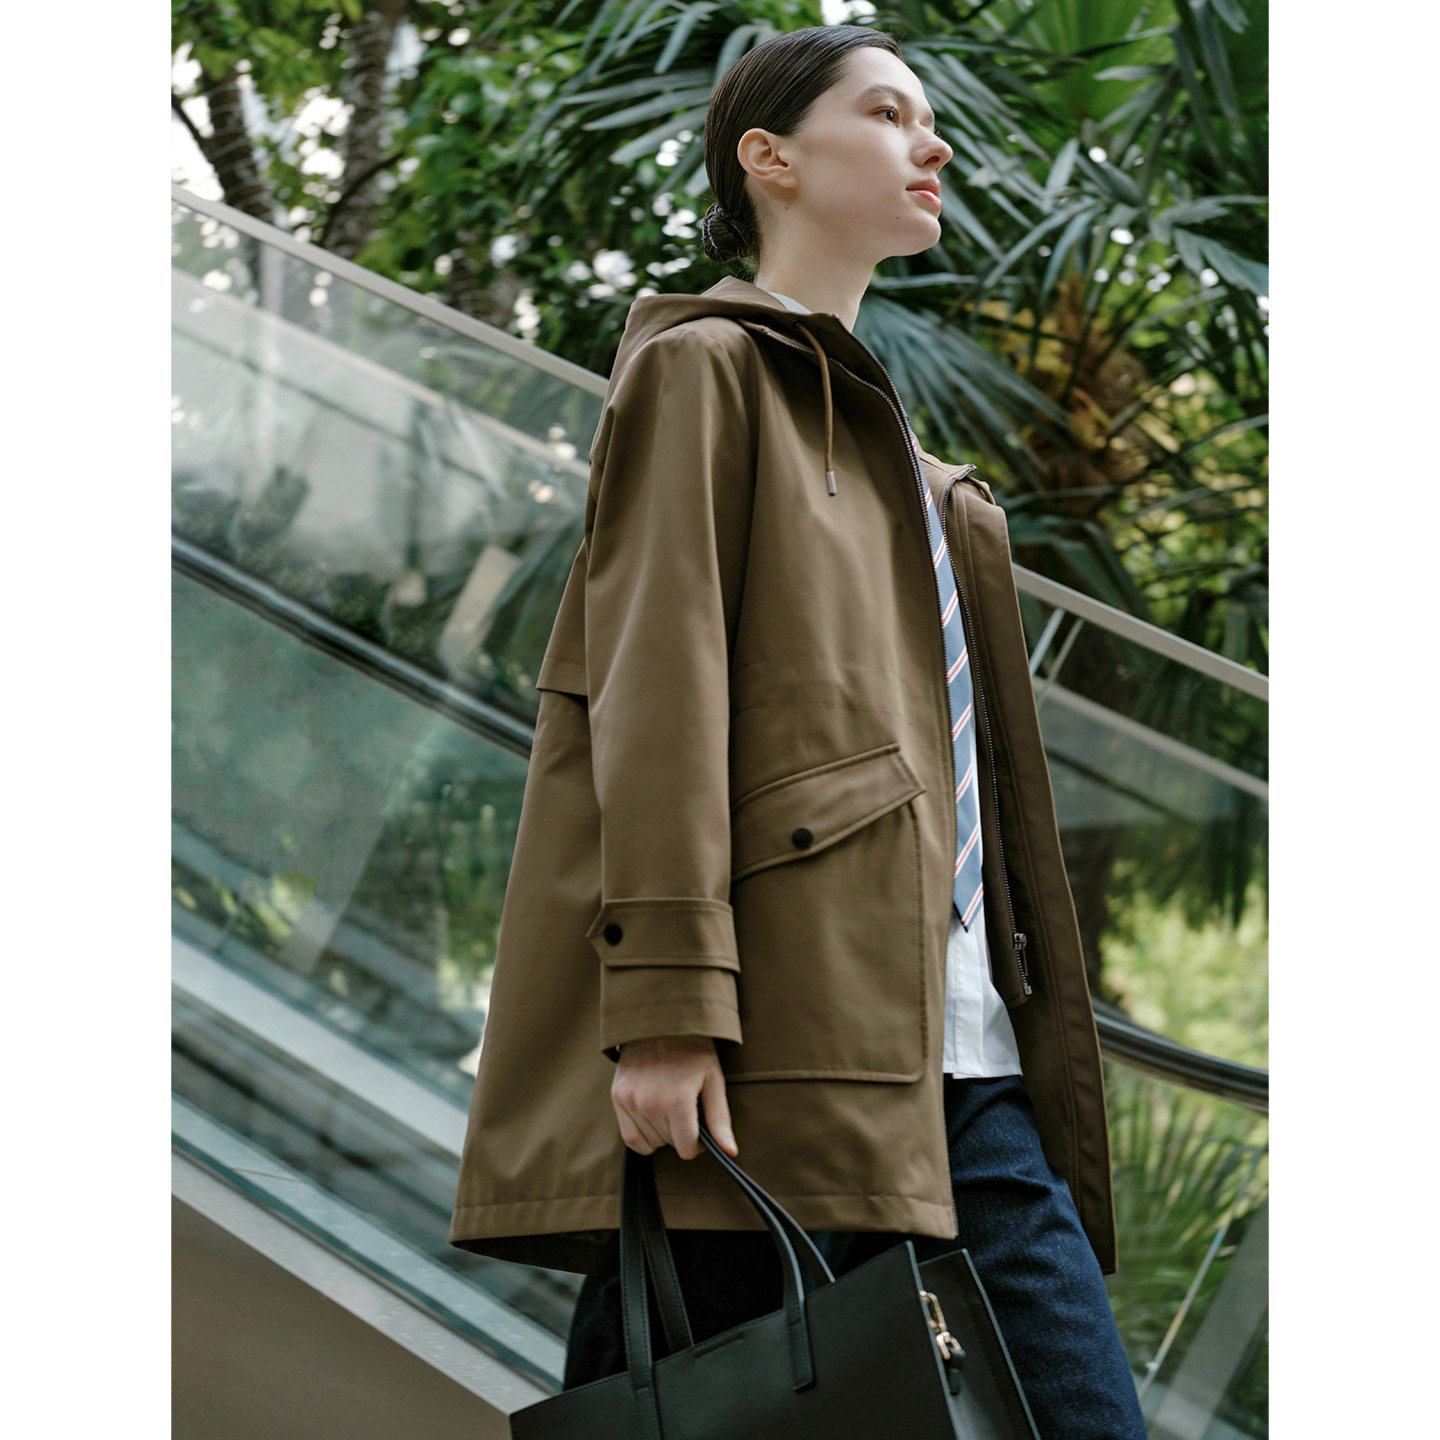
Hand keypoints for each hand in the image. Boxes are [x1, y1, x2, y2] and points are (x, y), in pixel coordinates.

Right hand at [612, 1034, 739, 1159]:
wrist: (661, 1020)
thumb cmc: (693, 1051)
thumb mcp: (713, 1080)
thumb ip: (720, 1120)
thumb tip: (730, 1153)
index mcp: (677, 1101)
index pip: (687, 1149)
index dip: (698, 1142)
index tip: (701, 1124)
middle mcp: (650, 1104)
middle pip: (669, 1145)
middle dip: (681, 1133)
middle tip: (686, 1107)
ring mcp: (630, 1101)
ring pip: (650, 1143)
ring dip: (662, 1133)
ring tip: (669, 1106)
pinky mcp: (617, 1097)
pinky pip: (629, 1137)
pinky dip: (643, 1134)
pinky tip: (653, 1115)